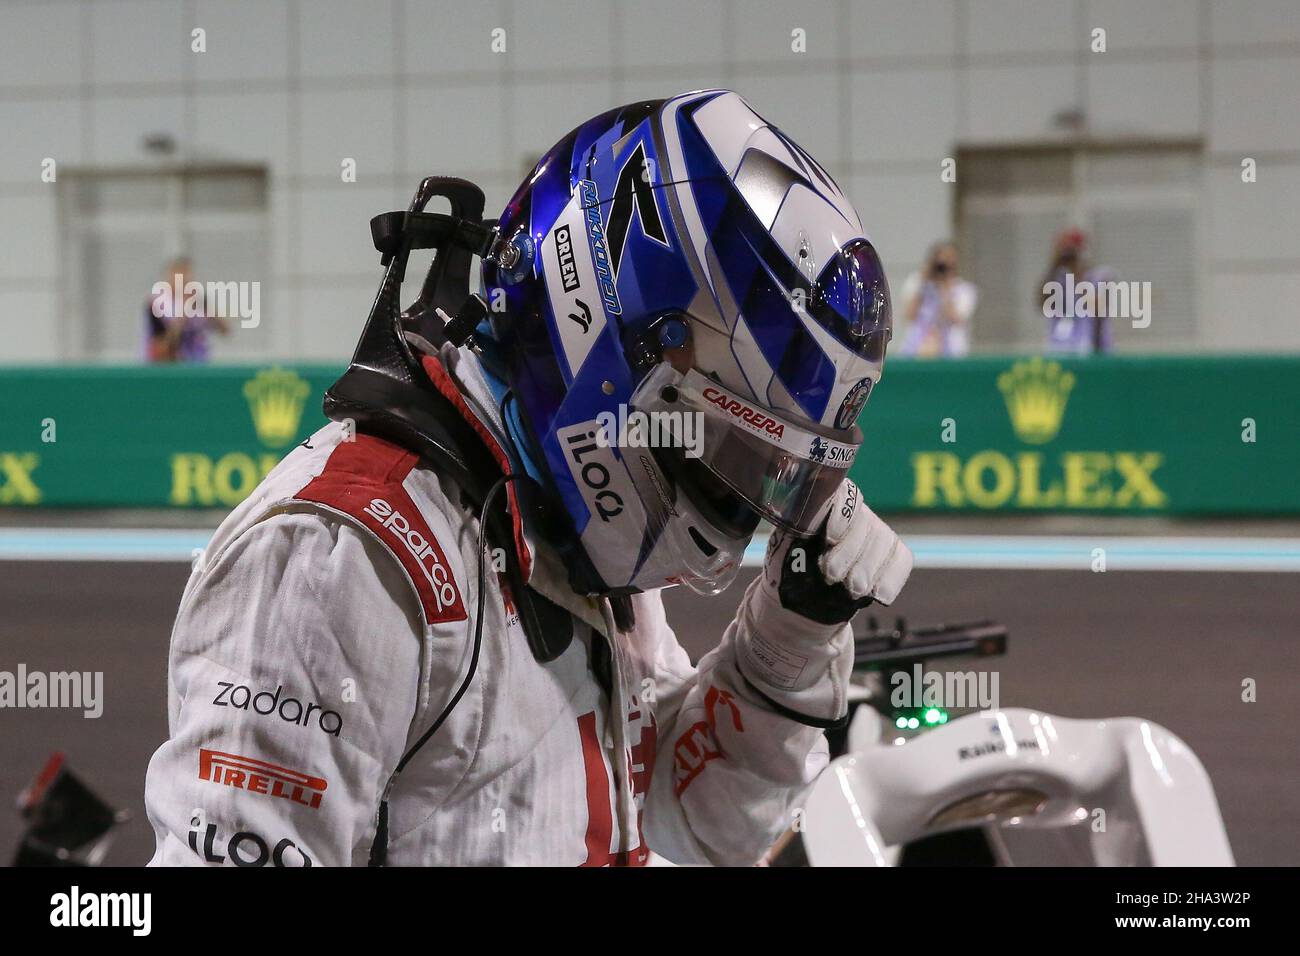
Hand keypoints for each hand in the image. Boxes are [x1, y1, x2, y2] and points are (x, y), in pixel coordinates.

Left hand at [763, 480, 912, 624]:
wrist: (802, 596)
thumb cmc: (790, 567)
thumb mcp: (785, 548)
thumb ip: (794, 535)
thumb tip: (802, 531)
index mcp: (826, 504)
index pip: (844, 496)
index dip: (841, 515)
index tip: (829, 539)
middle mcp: (855, 513)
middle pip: (865, 522)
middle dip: (850, 552)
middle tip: (832, 577)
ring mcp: (875, 532)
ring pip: (885, 540)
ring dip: (868, 568)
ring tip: (852, 591)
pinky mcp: (890, 555)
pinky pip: (902, 559)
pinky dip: (892, 579)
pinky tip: (879, 597)